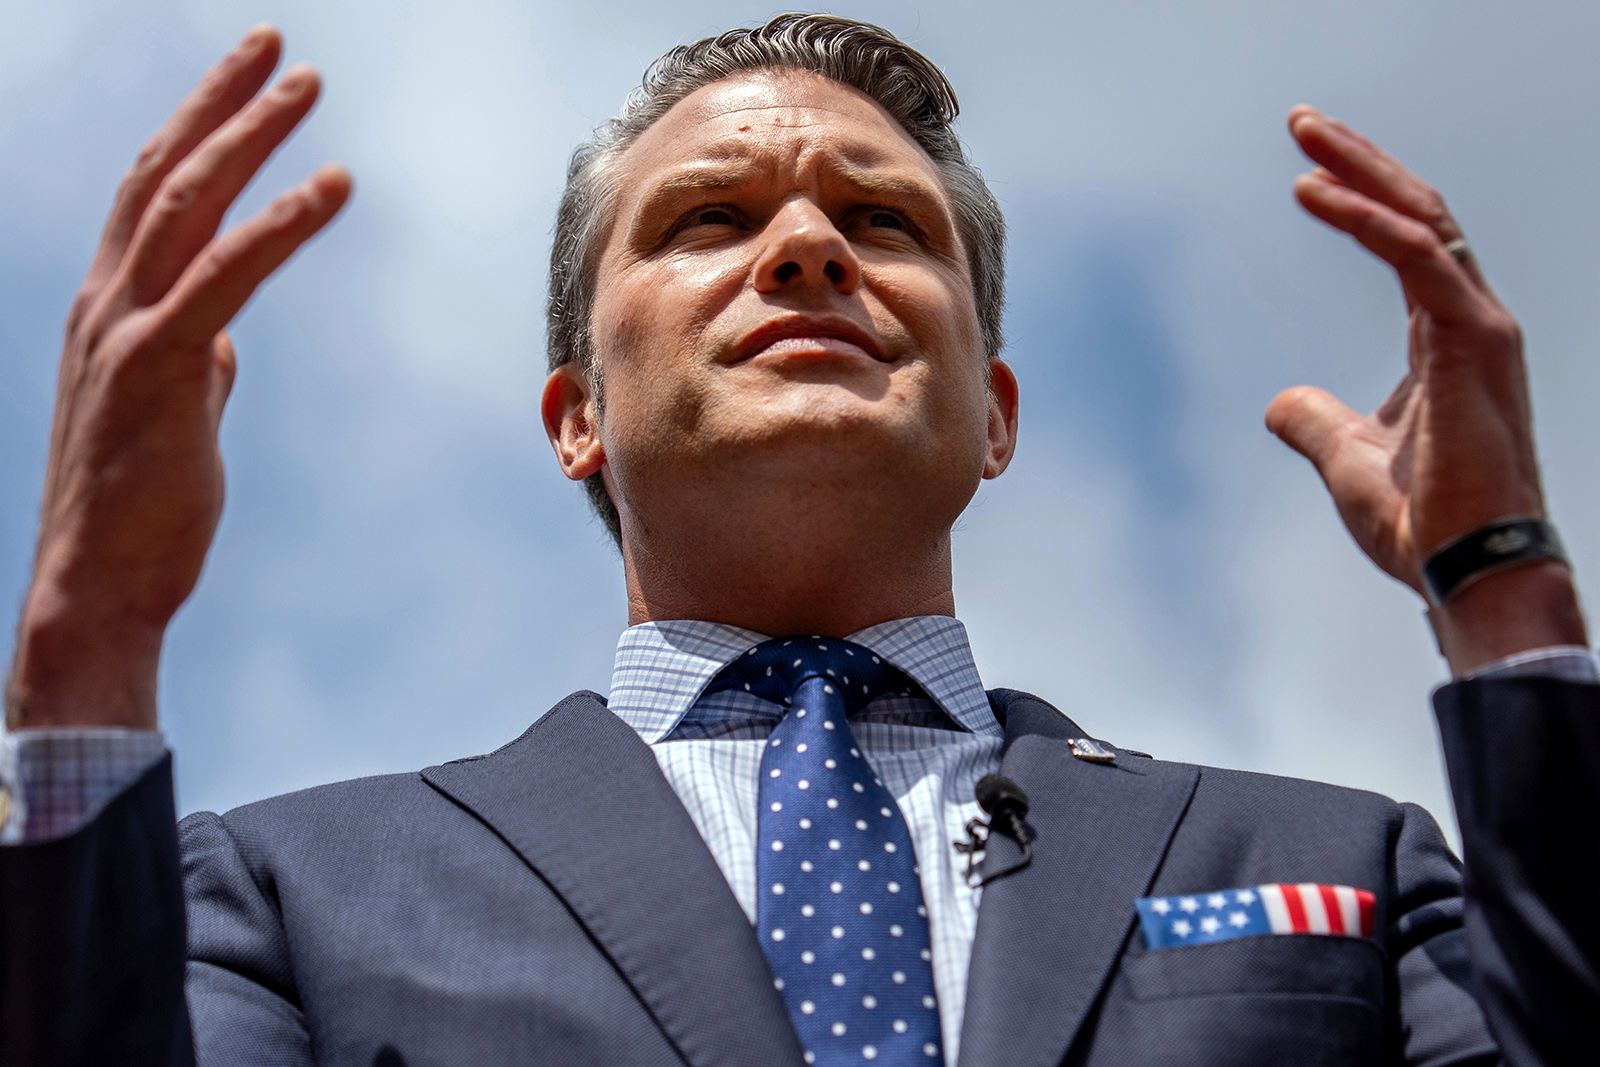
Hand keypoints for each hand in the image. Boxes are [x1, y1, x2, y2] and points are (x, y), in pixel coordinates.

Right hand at [6, 26, 349, 728]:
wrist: (100, 585)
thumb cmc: (140, 507)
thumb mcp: (170, 417)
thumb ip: (192, 367)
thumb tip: (222, 344)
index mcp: (108, 307)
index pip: (149, 195)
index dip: (196, 131)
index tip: (247, 84)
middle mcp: (103, 301)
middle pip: (161, 170)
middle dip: (219, 99)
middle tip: (279, 44)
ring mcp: (122, 329)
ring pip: (185, 202)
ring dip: (249, 134)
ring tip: (306, 86)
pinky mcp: (156, 368)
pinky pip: (224, 275)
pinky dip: (280, 224)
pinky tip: (331, 186)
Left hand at [1266, 106, 1585, 674]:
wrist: (1466, 568)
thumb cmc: (1423, 522)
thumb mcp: (1348, 461)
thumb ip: (1317, 424)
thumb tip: (1280, 403)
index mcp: (1444, 341)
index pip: (1408, 244)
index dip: (1362, 199)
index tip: (1308, 169)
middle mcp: (1471, 321)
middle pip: (1416, 213)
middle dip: (1361, 161)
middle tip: (1302, 122)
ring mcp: (1479, 328)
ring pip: (1421, 219)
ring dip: (1361, 170)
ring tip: (1303, 138)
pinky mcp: (1471, 342)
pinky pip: (1417, 256)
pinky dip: (1365, 218)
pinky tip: (1314, 192)